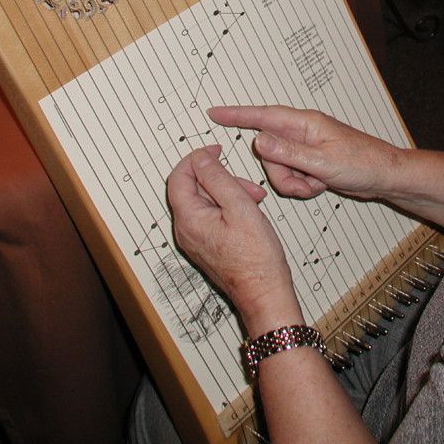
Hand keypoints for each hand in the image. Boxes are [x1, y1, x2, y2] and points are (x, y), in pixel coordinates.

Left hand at [167, 145, 300, 328]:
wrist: (264, 294)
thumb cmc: (256, 259)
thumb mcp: (240, 207)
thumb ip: (218, 179)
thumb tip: (202, 158)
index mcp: (189, 219)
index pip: (179, 177)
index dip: (197, 159)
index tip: (215, 150)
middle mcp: (186, 230)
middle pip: (193, 188)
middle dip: (220, 179)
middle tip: (245, 183)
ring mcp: (195, 239)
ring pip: (205, 201)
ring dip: (228, 193)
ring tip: (254, 199)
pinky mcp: (206, 245)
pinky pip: (211, 216)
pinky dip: (229, 207)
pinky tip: (248, 211)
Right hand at [208, 105, 401, 200]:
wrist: (386, 176)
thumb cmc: (364, 163)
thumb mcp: (323, 161)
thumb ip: (288, 152)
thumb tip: (258, 140)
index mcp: (304, 124)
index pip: (263, 116)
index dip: (237, 115)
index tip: (215, 113)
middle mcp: (302, 133)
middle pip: (269, 152)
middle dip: (281, 173)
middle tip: (303, 181)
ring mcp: (305, 149)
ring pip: (278, 167)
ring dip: (294, 182)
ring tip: (317, 184)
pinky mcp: (309, 162)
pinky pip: (291, 176)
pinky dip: (302, 185)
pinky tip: (321, 185)